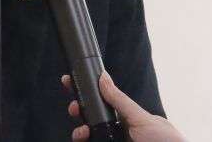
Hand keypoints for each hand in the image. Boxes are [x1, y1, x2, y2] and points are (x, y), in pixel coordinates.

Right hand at [61, 72, 185, 141]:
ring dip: (79, 131)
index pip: (102, 102)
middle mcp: (117, 132)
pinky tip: (82, 139)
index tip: (70, 83)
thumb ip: (119, 100)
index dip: (86, 93)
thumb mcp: (141, 118)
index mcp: (126, 119)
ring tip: (81, 133)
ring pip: (88, 136)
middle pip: (91, 119)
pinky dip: (83, 141)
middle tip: (74, 108)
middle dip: (79, 110)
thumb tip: (103, 77)